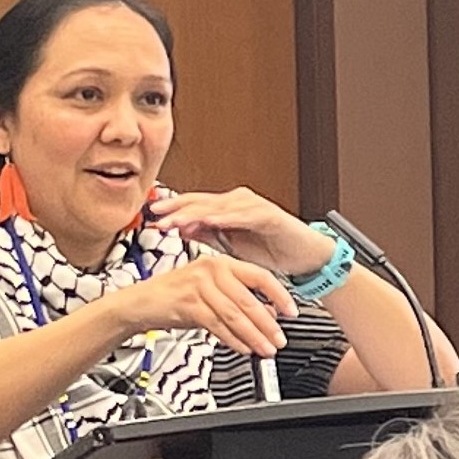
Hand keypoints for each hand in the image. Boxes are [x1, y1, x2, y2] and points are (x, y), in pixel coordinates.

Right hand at [115, 256, 298, 357]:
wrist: (139, 303)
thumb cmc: (175, 296)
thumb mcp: (211, 292)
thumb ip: (238, 299)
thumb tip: (268, 314)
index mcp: (222, 263)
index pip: (260, 276)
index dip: (279, 295)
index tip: (292, 312)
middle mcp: (211, 270)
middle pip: (249, 300)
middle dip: (268, 324)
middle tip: (280, 340)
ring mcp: (198, 286)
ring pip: (235, 315)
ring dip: (254, 335)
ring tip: (266, 349)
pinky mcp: (188, 303)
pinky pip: (217, 325)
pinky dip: (233, 339)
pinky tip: (243, 348)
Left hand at [146, 188, 333, 280]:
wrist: (306, 257)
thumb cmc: (273, 250)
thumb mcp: (232, 245)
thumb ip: (208, 234)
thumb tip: (182, 228)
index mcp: (228, 209)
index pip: (195, 205)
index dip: (173, 210)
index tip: (152, 216)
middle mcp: (238, 202)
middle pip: (202, 202)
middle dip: (177, 209)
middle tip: (156, 217)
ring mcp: (253, 206)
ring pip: (217, 207)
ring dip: (195, 213)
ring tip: (175, 221)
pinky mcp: (268, 214)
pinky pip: (241, 215)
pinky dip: (224, 218)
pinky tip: (209, 221)